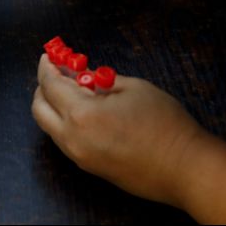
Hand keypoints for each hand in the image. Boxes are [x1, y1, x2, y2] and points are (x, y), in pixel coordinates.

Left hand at [32, 55, 208, 206]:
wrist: (186, 169)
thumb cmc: (165, 125)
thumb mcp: (132, 88)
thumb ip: (99, 79)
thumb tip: (79, 73)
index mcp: (81, 115)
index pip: (50, 86)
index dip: (46, 67)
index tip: (47, 56)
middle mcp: (72, 138)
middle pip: (38, 109)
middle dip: (43, 87)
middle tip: (57, 73)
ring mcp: (78, 156)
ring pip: (49, 127)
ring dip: (53, 106)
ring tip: (74, 90)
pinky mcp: (88, 167)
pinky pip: (64, 140)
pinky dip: (64, 122)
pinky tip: (84, 111)